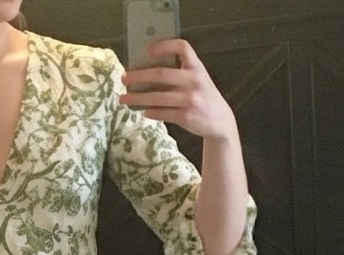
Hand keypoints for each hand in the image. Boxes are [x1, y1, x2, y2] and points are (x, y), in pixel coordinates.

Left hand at [120, 39, 237, 140]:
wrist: (220, 120)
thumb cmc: (203, 96)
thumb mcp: (197, 79)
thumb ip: (180, 73)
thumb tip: (147, 73)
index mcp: (197, 67)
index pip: (182, 47)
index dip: (165, 46)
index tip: (147, 50)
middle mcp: (194, 80)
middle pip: (161, 74)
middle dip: (139, 76)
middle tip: (124, 78)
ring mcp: (190, 99)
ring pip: (157, 97)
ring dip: (137, 98)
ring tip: (123, 99)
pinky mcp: (186, 116)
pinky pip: (162, 113)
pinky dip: (150, 112)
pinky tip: (143, 111)